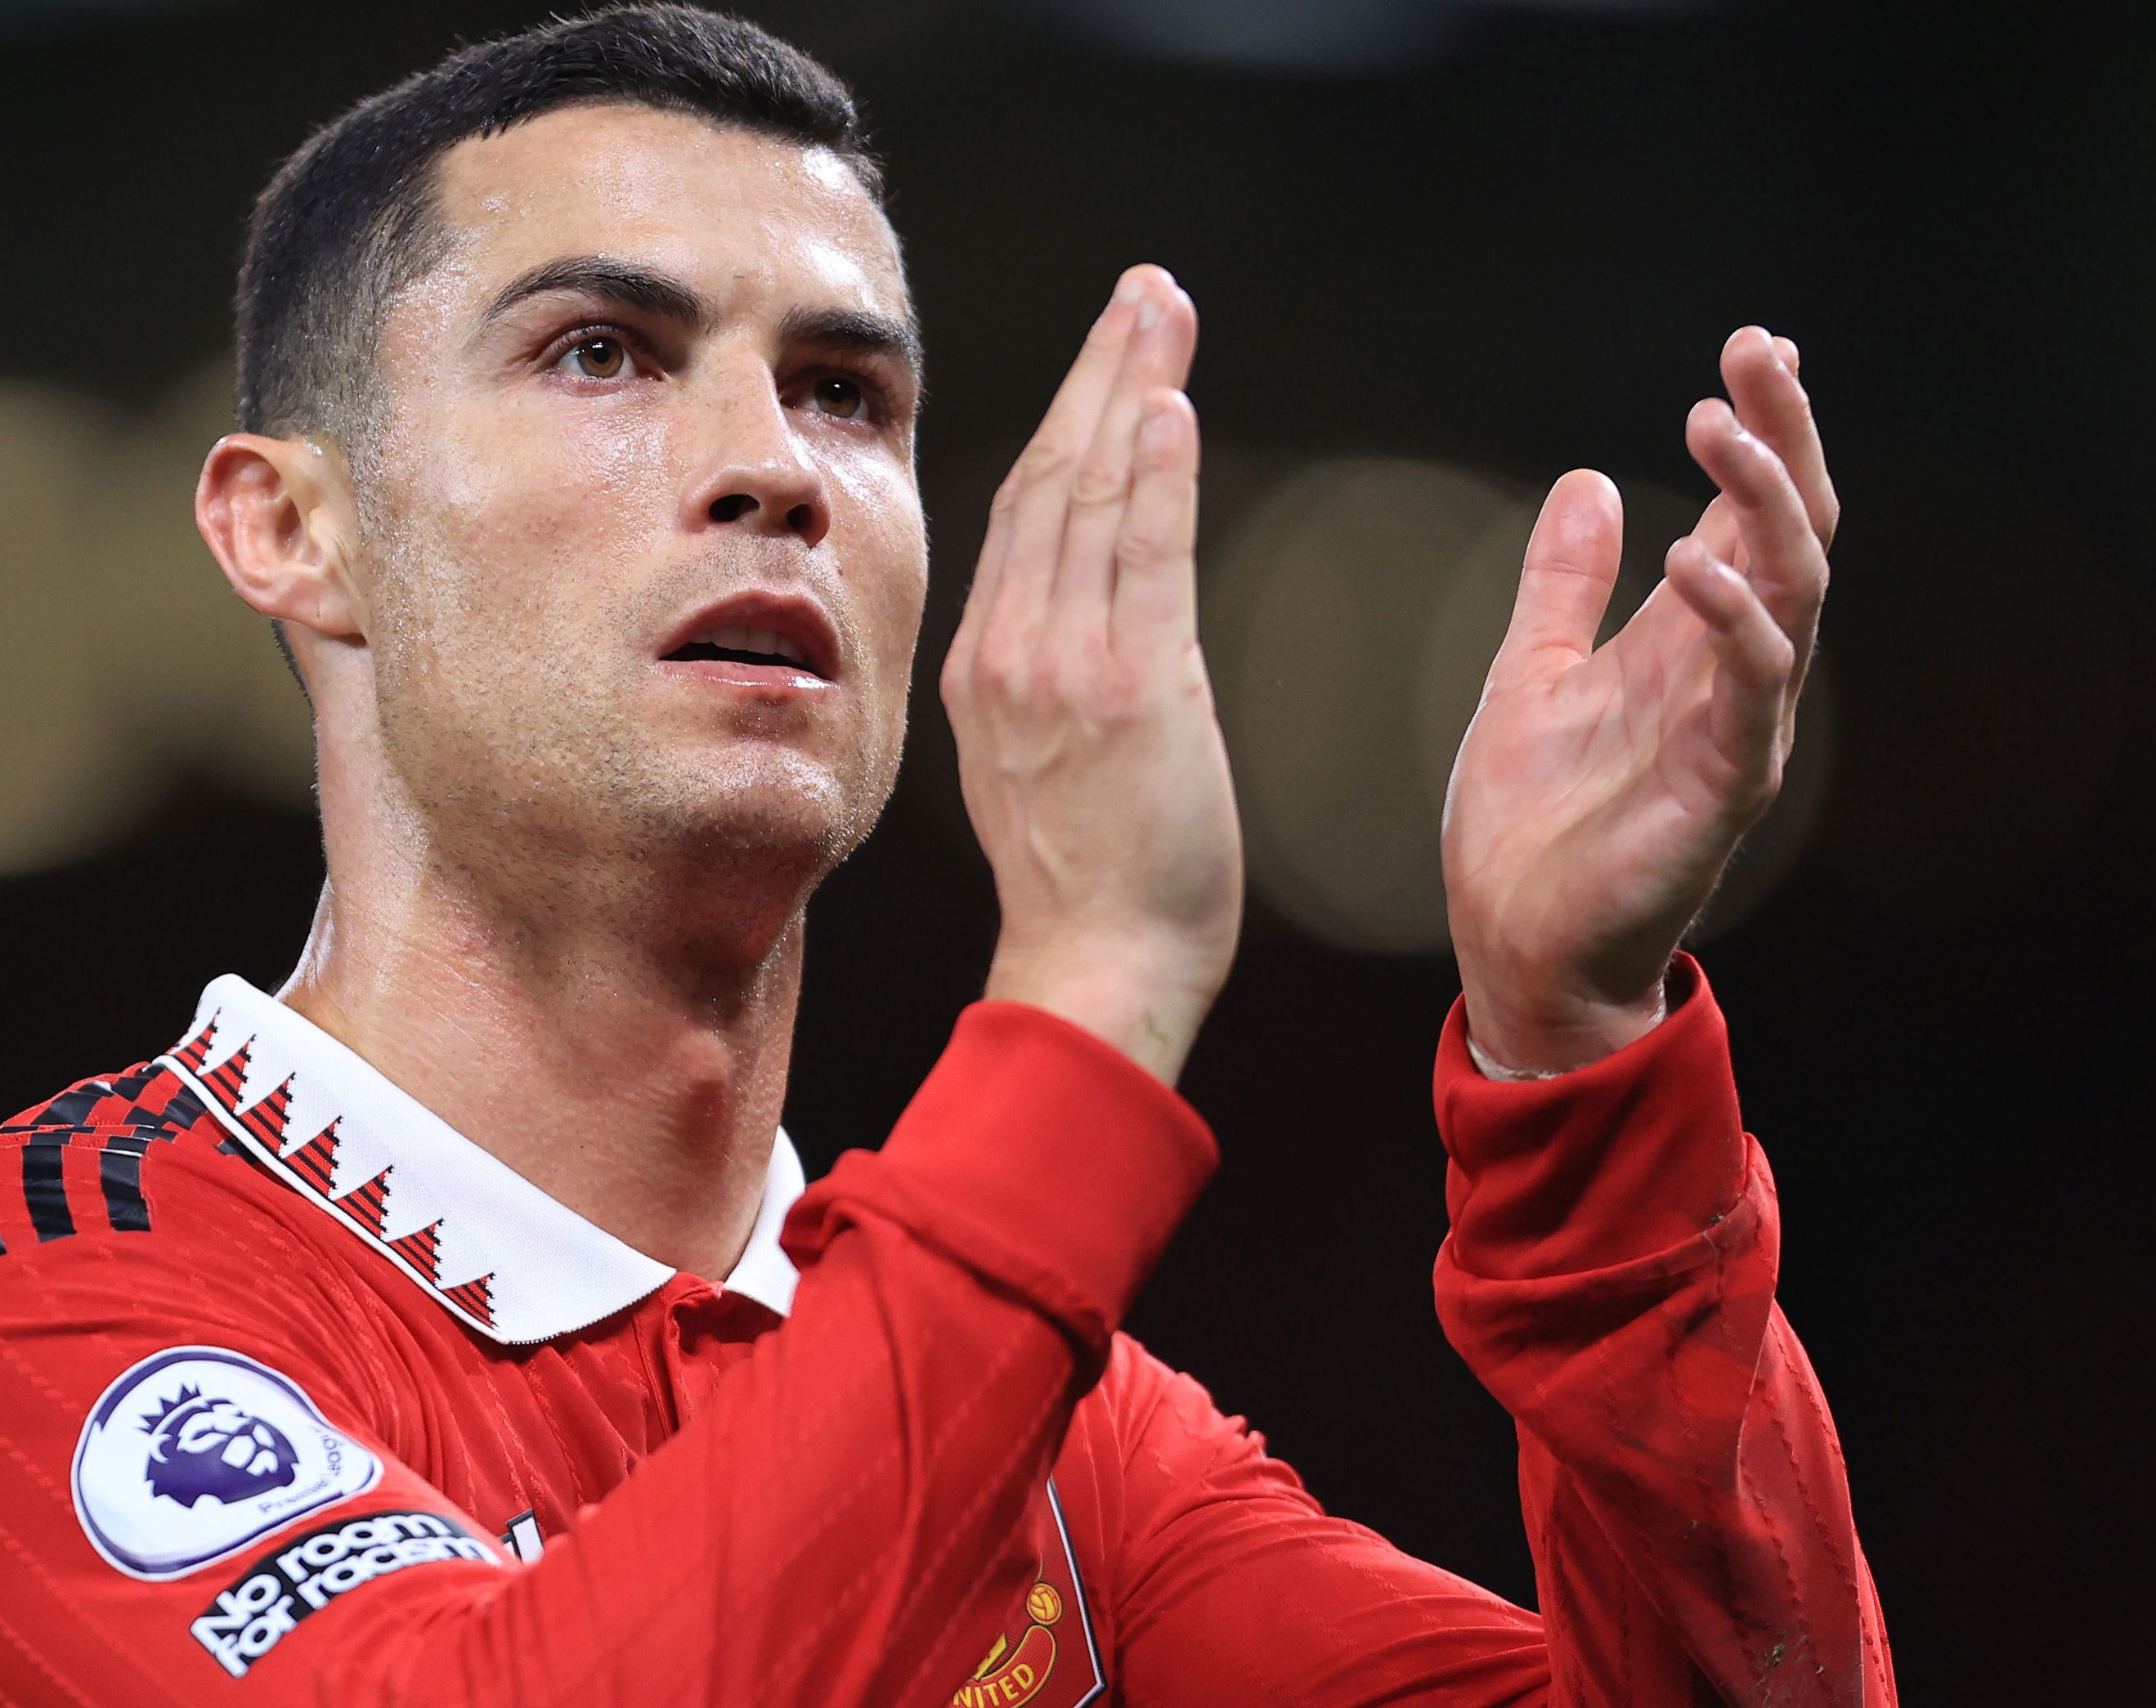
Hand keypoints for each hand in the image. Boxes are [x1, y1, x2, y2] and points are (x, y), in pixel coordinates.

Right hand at [942, 266, 1240, 1087]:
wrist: (1094, 967)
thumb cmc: (1088, 886)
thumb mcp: (1037, 766)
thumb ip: (1050, 682)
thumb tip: (1090, 628)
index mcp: (985, 666)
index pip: (1027, 513)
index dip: (1069, 419)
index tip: (1109, 353)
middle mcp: (1011, 651)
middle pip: (1056, 477)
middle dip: (1101, 371)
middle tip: (1144, 292)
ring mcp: (1063, 666)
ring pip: (1096, 495)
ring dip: (1132, 388)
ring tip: (1162, 312)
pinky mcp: (1131, 688)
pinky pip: (1145, 557)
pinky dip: (1158, 473)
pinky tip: (1170, 403)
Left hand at [1444, 327, 1838, 1072]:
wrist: (1518, 949)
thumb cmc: (1532, 828)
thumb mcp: (1530, 673)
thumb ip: (1565, 585)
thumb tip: (1590, 482)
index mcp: (1687, 641)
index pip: (1751, 516)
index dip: (1764, 433)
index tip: (1755, 350)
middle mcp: (1729, 673)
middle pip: (1793, 530)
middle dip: (1784, 437)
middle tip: (1758, 352)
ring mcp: (1738, 726)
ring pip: (1793, 590)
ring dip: (1763, 502)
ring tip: (1720, 426)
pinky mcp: (1724, 785)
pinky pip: (1752, 686)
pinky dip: (1732, 618)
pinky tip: (1692, 561)